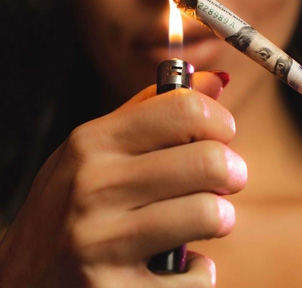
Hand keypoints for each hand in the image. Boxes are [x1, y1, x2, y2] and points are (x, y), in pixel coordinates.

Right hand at [0, 71, 245, 286]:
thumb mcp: (95, 150)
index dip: (219, 120)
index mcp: (92, 142)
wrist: (19, 282)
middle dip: (232, 170)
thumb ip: (152, 111)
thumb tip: (215, 81)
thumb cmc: (68, 207)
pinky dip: (198, 272)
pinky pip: (196, 276)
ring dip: (221, 218)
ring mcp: (100, 244)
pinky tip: (176, 267)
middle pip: (208, 159)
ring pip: (209, 213)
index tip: (223, 133)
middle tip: (227, 179)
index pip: (183, 109)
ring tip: (207, 220)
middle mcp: (93, 187)